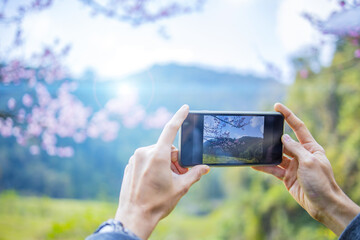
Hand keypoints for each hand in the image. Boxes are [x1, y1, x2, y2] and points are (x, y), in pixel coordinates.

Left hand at [115, 105, 209, 239]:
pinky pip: (146, 159)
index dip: (179, 117)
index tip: (185, 107)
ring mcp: (135, 158)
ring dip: (165, 162)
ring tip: (167, 180)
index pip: (170, 129)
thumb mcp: (181, 188)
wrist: (134, 216)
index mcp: (157, 155)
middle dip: (176, 158)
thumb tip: (205, 168)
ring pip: (156, 153)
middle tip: (179, 173)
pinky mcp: (130, 165)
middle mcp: (144, 152)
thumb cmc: (158, 203)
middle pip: (166, 147)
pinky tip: (155, 181)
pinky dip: (154, 165)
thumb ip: (194, 174)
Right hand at [253, 103, 359, 234]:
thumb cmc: (321, 182)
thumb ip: (295, 148)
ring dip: (266, 152)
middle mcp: (301, 154)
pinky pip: (273, 168)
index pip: (298, 127)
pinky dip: (264, 166)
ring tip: (254, 147)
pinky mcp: (286, 176)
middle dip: (273, 136)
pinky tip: (254, 164)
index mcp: (311, 147)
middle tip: (261, 130)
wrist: (323, 205)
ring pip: (277, 155)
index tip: (277, 106)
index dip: (288, 115)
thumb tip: (283, 138)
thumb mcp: (309, 162)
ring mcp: (293, 166)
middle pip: (285, 141)